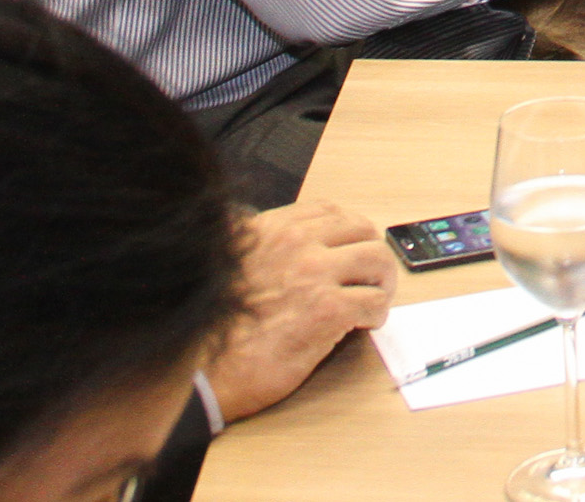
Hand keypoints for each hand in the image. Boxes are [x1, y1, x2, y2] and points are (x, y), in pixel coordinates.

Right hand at [205, 201, 398, 421]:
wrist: (203, 373)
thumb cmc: (213, 330)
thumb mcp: (229, 265)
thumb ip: (259, 246)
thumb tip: (296, 246)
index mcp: (267, 229)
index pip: (327, 210)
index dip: (348, 232)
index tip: (351, 250)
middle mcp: (293, 242)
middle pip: (361, 229)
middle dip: (371, 253)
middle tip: (371, 277)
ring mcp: (313, 272)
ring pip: (377, 259)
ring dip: (381, 281)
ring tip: (373, 300)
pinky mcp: (328, 309)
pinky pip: (374, 302)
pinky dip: (377, 314)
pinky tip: (363, 325)